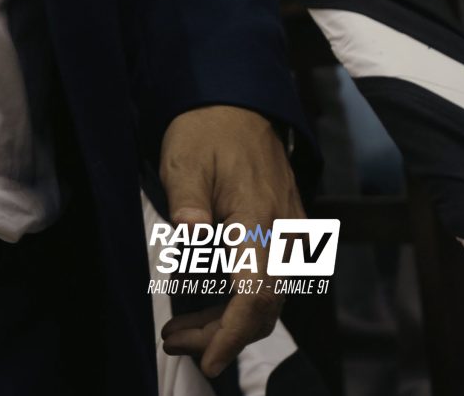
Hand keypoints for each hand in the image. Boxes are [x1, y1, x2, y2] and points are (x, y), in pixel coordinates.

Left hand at [157, 105, 302, 377]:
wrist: (236, 105)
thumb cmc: (206, 132)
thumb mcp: (183, 161)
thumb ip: (187, 200)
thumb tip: (187, 232)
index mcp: (258, 218)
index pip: (256, 293)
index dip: (233, 332)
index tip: (208, 358)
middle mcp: (283, 234)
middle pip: (265, 306)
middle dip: (221, 335)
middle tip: (175, 344)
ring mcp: (288, 236)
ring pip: (267, 299)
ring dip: (227, 323)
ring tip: (180, 334)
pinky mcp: (282, 236)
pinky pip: (266, 281)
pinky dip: (237, 304)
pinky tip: (203, 309)